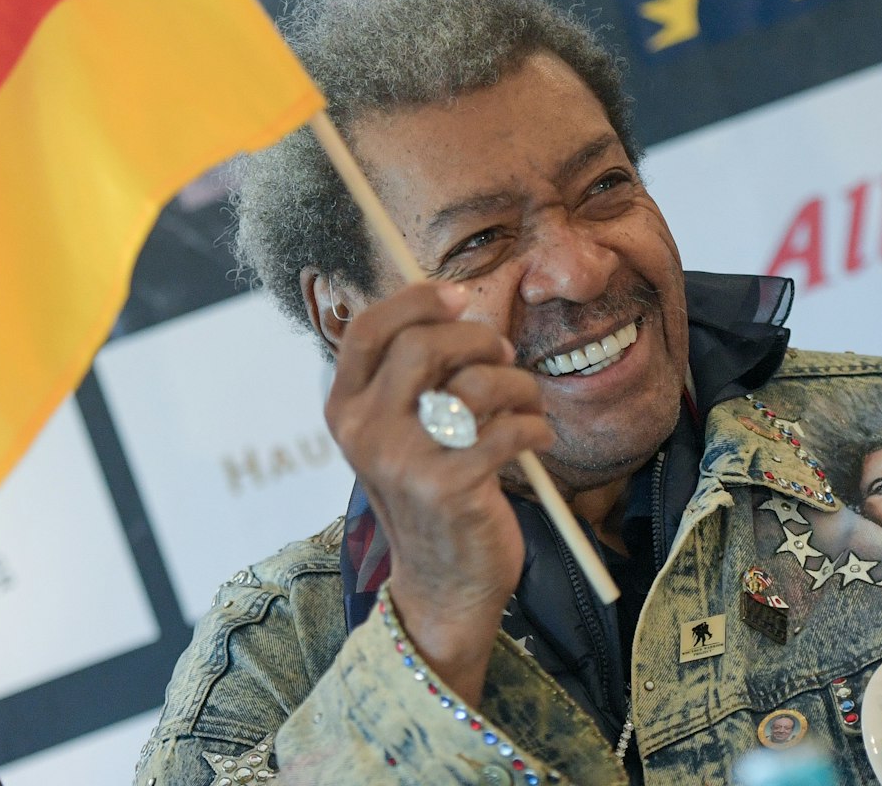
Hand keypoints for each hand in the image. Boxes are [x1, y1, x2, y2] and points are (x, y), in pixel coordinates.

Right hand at [324, 282, 554, 700]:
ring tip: (527, 404)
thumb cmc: (432, 494)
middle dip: (479, 339)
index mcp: (345, 409)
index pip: (369, 328)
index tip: (458, 296)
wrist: (443, 586)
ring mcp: (404, 460)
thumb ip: (410, 377)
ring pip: (475, 383)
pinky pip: (509, 428)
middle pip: (424, 343)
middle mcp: (364, 431)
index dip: (416, 300)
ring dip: (519, 385)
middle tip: (504, 355)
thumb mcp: (401, 433)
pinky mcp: (450, 487)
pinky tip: (535, 440)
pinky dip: (535, 427)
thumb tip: (451, 306)